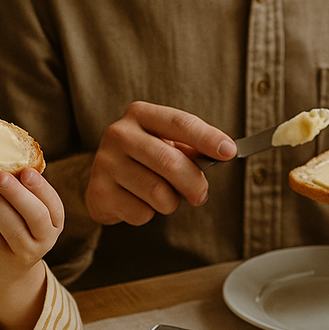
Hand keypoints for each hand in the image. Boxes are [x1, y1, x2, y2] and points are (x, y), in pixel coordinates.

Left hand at [0, 168, 64, 329]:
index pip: (53, 204)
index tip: (26, 171)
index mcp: (55, 222)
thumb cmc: (18, 228)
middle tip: (0, 175)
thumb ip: (25, 191)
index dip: (40, 188)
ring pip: (10, 225)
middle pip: (34, 216)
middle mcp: (44, 239)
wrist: (6, 269)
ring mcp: (23, 251)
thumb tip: (2, 156)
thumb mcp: (30, 214)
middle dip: (17, 194)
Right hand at [85, 102, 234, 225]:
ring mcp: (106, 163)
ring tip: (163, 197)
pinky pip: (141, 213)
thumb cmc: (146, 159)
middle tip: (200, 194)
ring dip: (170, 203)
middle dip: (194, 183)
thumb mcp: (167, 144)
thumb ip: (192, 147)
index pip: (180, 123)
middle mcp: (119, 134)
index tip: (230, 152)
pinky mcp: (99, 192)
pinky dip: (148, 215)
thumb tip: (225, 152)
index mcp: (140, 114)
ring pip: (157, 193)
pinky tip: (138, 203)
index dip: (207, 138)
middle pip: (170, 162)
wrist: (104, 180)